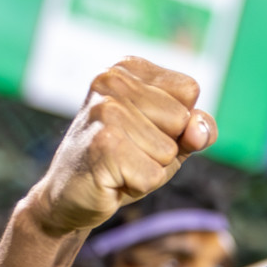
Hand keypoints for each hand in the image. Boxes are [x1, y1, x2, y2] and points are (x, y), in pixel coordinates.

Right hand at [28, 58, 215, 234]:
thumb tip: (198, 129)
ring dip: (151, 169)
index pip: (189, 90)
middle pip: (181, 119)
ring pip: (168, 150)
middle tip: (129, 153)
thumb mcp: (170, 140)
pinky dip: (139, 186)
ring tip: (120, 165)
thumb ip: (197, 128)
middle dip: (166, 148)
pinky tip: (111, 179)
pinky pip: (154, 176)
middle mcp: (112, 81)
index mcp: (127, 69)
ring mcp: (105, 111)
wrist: (67, 197)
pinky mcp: (103, 144)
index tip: (145, 131)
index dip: (178, 122)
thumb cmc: (124, 163)